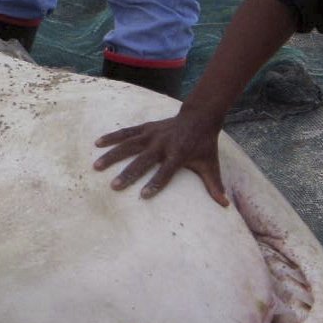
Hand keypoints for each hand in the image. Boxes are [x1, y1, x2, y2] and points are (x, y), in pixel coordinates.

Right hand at [92, 105, 227, 202]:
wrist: (199, 116)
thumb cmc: (203, 144)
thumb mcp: (210, 164)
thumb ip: (214, 185)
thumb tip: (225, 205)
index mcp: (178, 154)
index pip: (166, 171)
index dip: (156, 183)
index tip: (143, 196)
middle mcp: (163, 143)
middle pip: (143, 160)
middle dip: (129, 173)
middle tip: (114, 186)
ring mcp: (153, 134)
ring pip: (129, 144)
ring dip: (112, 155)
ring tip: (96, 165)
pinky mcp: (146, 127)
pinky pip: (126, 132)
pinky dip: (112, 137)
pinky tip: (97, 143)